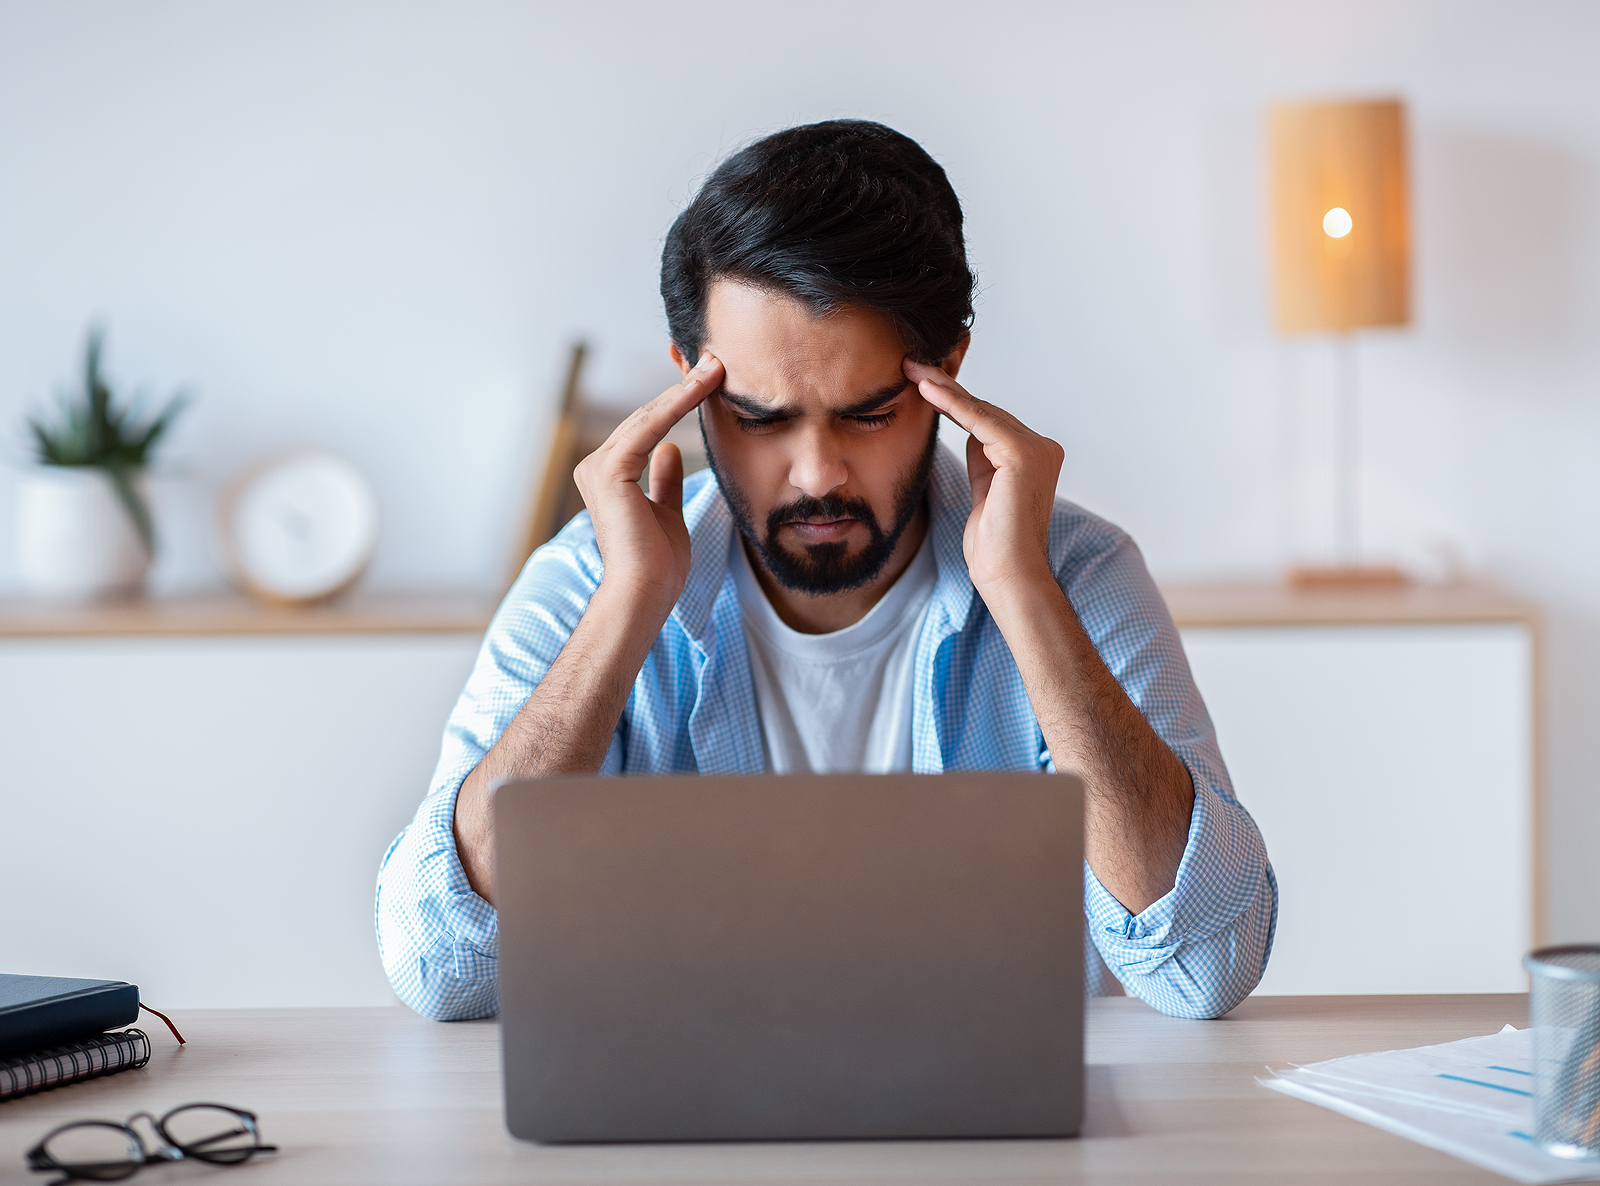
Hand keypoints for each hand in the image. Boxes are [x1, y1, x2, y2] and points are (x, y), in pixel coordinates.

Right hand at [573, 353, 722, 615]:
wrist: (645, 593)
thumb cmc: (657, 564)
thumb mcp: (666, 512)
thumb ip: (664, 480)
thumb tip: (669, 449)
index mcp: (610, 475)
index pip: (648, 428)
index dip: (678, 403)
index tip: (710, 380)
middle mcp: (597, 465)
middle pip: (647, 416)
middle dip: (683, 388)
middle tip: (716, 361)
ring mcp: (600, 466)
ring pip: (649, 417)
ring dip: (684, 389)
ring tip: (715, 367)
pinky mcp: (610, 471)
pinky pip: (648, 428)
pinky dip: (676, 405)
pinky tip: (701, 387)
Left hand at [905, 358, 1064, 599]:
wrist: (1007, 574)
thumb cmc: (992, 543)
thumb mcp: (984, 490)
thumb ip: (983, 457)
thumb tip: (970, 428)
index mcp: (1036, 455)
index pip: (988, 420)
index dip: (955, 401)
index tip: (922, 381)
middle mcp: (1042, 447)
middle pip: (984, 411)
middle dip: (947, 388)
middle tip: (912, 364)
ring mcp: (1036, 449)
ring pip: (980, 411)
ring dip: (944, 389)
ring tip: (913, 369)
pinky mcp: (1023, 455)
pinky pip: (979, 421)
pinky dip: (951, 403)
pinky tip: (927, 388)